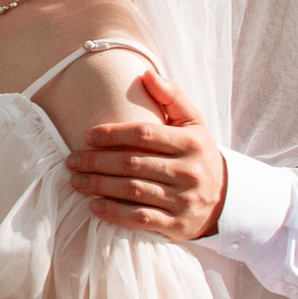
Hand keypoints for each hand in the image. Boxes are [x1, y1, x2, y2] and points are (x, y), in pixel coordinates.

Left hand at [68, 70, 225, 238]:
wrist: (226, 198)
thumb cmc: (198, 154)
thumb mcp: (194, 124)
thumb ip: (172, 97)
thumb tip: (147, 73)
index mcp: (192, 143)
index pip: (145, 134)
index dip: (113, 134)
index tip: (87, 135)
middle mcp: (189, 172)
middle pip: (133, 164)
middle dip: (97, 162)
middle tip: (72, 160)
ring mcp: (183, 200)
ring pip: (134, 191)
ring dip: (100, 186)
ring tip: (76, 181)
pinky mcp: (178, 225)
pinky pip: (142, 219)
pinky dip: (115, 213)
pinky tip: (94, 206)